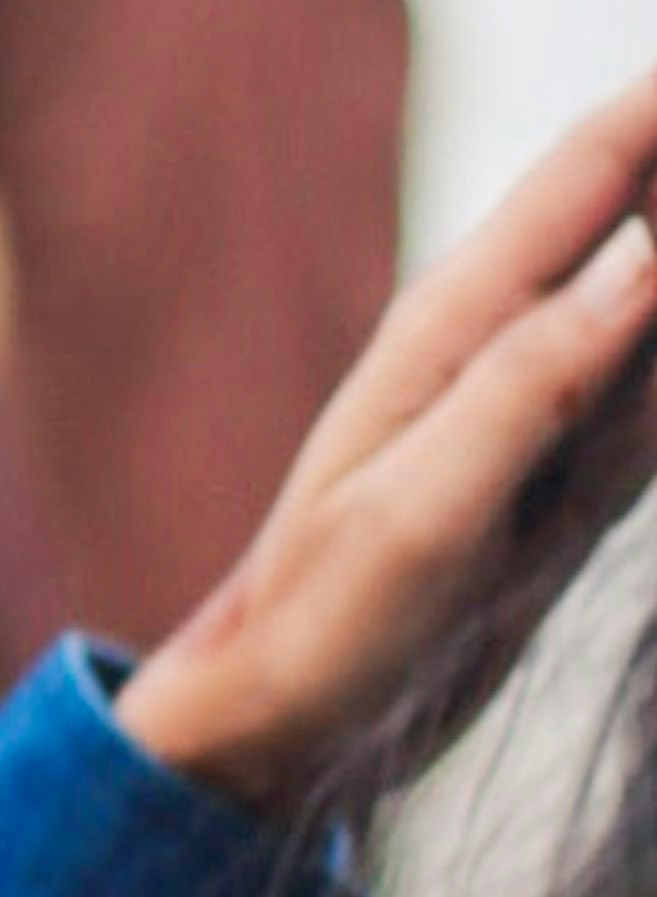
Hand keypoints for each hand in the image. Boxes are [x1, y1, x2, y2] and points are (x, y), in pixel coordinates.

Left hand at [122, 68, 656, 823]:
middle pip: (645, 214)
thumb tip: (648, 255)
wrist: (277, 724)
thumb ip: (531, 383)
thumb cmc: (323, 620)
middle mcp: (509, 345)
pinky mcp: (575, 482)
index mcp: (458, 325)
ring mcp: (550, 412)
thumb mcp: (426, 508)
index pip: (595, 172)